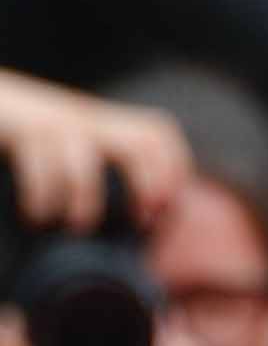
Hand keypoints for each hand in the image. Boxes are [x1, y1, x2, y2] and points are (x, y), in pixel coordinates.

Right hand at [0, 68, 190, 231]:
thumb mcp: (62, 146)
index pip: (157, 132)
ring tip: (77, 227)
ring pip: (83, 158)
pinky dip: (41, 195)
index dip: (170, 168)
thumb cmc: (18, 135)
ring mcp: (51, 120)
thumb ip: (90, 167)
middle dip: (148, 183)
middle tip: (140, 220)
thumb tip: (132, 219)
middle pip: (141, 140)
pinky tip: (35, 217)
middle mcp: (81, 118)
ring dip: (85, 198)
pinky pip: (38, 162)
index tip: (158, 209)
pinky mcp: (19, 128)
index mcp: (97, 122)